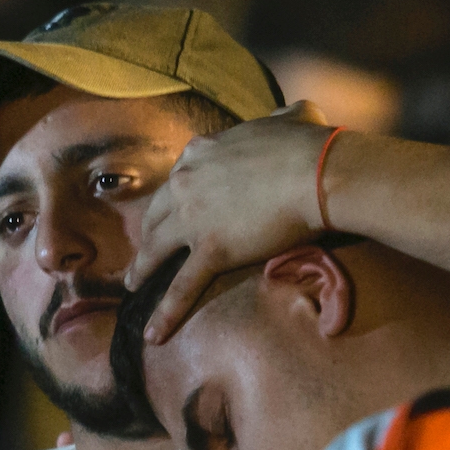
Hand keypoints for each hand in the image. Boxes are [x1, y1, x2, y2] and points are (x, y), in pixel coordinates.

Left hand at [129, 103, 333, 343]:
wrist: (316, 171)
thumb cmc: (309, 145)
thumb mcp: (293, 118)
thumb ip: (286, 119)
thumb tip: (302, 115)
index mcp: (202, 151)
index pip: (179, 178)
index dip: (174, 198)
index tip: (171, 211)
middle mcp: (187, 182)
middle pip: (156, 213)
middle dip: (146, 234)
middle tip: (141, 251)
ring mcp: (194, 218)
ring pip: (157, 249)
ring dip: (142, 270)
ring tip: (132, 287)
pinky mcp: (210, 250)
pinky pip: (182, 286)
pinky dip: (166, 313)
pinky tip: (154, 334)